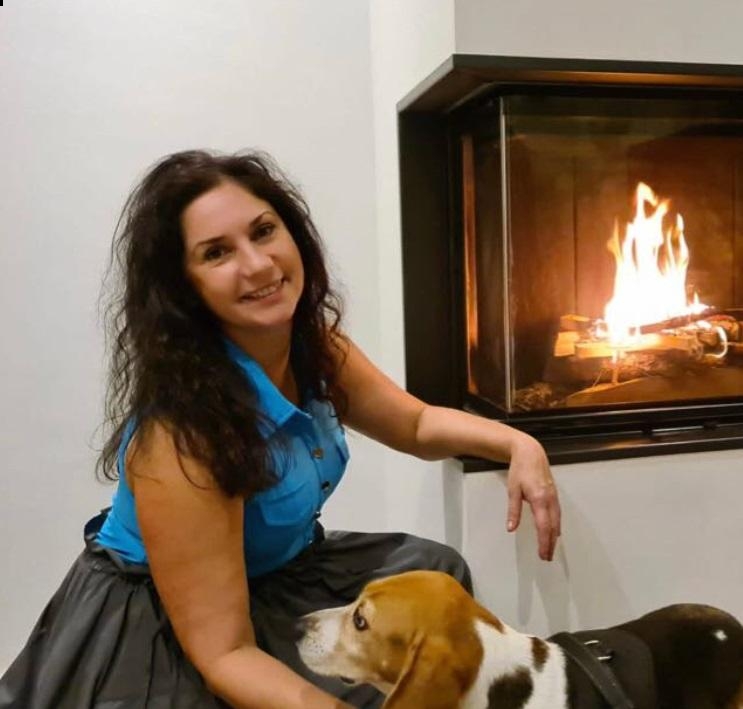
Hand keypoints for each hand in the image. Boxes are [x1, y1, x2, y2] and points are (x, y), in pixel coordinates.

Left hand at [505, 433, 560, 560]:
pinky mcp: (554, 494)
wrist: (531, 453)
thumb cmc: (519, 470)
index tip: (542, 554)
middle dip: (550, 543)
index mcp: (539, 500)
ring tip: (550, 548)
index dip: (543, 542)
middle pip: (553, 527)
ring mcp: (554, 497)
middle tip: (547, 557)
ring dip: (554, 536)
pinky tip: (554, 531)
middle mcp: (550, 500)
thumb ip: (513, 510)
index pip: (543, 527)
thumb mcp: (513, 490)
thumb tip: (511, 528)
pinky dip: (556, 525)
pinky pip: (558, 514)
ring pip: (557, 521)